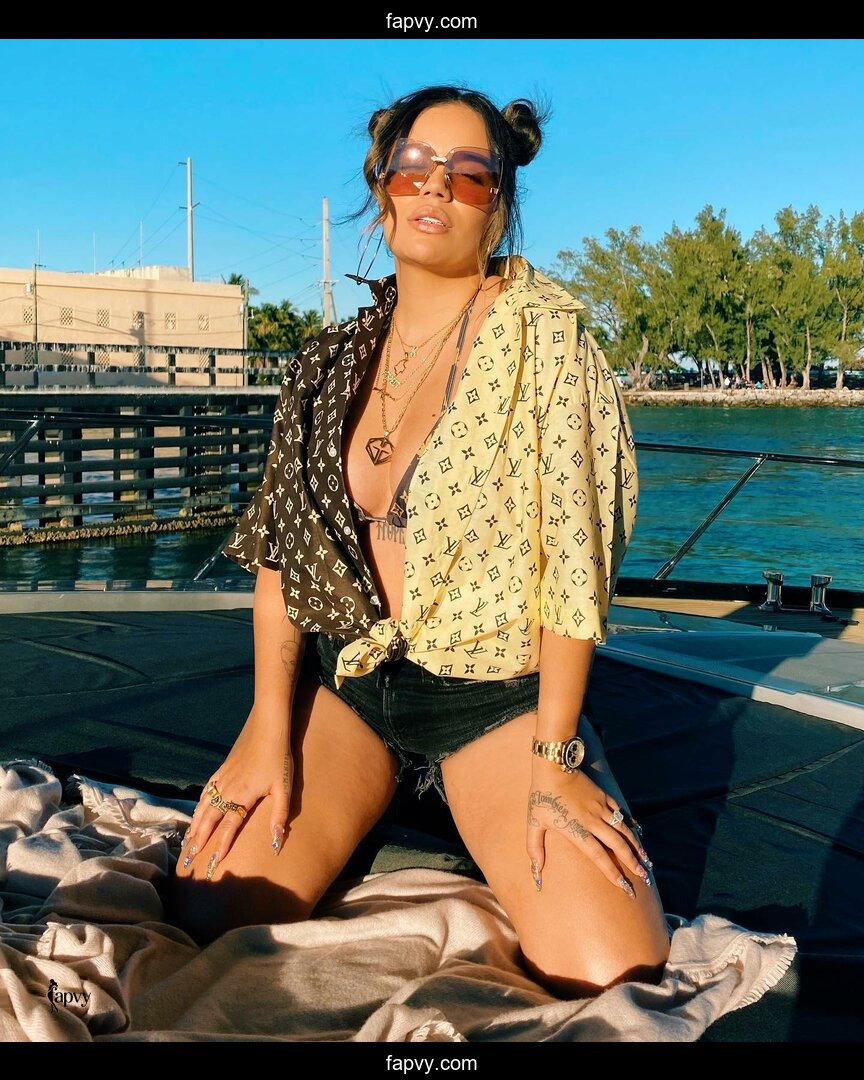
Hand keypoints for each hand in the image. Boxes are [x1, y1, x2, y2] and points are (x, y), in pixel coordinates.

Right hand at [179, 708, 291, 874]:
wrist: (267, 726)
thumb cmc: (279, 757)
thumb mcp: (283, 788)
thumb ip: (279, 816)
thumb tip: (276, 842)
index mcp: (242, 797)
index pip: (228, 828)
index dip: (220, 846)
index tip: (212, 863)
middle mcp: (227, 790)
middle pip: (209, 820)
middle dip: (198, 840)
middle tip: (188, 858)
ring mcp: (223, 778)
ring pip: (204, 806)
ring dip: (195, 824)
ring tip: (188, 840)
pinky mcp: (223, 768)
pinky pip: (207, 790)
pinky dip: (200, 803)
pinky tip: (198, 808)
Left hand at [526, 762, 651, 896]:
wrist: (554, 765)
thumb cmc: (541, 796)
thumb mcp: (533, 823)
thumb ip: (534, 849)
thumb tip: (535, 875)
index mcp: (578, 831)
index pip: (599, 858)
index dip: (613, 873)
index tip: (625, 887)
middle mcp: (593, 822)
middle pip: (618, 846)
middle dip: (632, 863)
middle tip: (644, 878)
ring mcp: (601, 808)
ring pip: (624, 831)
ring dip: (637, 847)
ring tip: (646, 861)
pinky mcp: (604, 796)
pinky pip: (621, 813)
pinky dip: (631, 825)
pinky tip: (638, 832)